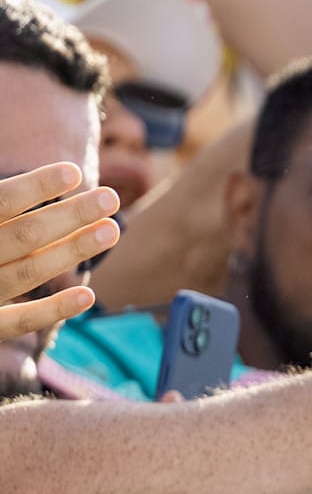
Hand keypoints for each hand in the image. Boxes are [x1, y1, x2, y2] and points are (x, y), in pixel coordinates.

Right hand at [0, 164, 116, 338]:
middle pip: (23, 235)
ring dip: (72, 251)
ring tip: (112, 230)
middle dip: (70, 215)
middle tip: (111, 197)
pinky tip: (87, 296)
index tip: (75, 172)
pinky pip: (17, 321)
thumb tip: (33, 181)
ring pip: (27, 273)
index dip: (35, 186)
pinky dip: (52, 310)